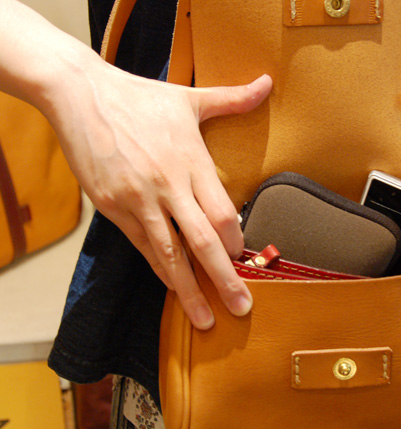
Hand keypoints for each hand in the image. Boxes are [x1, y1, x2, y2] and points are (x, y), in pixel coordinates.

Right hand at [49, 58, 271, 329]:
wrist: (80, 95)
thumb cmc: (138, 97)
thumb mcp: (189, 98)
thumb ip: (233, 99)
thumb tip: (267, 84)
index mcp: (190, 161)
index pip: (222, 213)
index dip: (236, 242)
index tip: (245, 259)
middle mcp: (167, 185)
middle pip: (202, 241)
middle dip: (224, 279)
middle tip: (242, 308)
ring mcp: (137, 200)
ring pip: (169, 254)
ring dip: (189, 289)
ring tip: (205, 319)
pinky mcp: (113, 208)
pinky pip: (141, 246)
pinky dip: (159, 270)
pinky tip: (173, 288)